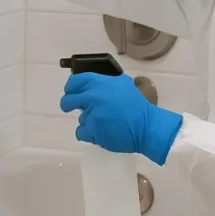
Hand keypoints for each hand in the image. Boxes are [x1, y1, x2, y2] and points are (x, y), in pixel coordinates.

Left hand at [60, 73, 183, 165]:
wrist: (146, 126)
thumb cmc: (137, 105)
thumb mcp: (123, 84)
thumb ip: (105, 82)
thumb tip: (89, 84)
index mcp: (101, 83)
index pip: (75, 81)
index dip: (70, 87)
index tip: (71, 92)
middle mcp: (94, 96)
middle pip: (68, 100)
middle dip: (68, 104)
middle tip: (73, 107)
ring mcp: (92, 114)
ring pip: (79, 118)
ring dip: (88, 121)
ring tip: (104, 123)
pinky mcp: (93, 130)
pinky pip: (81, 132)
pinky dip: (88, 134)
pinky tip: (100, 132)